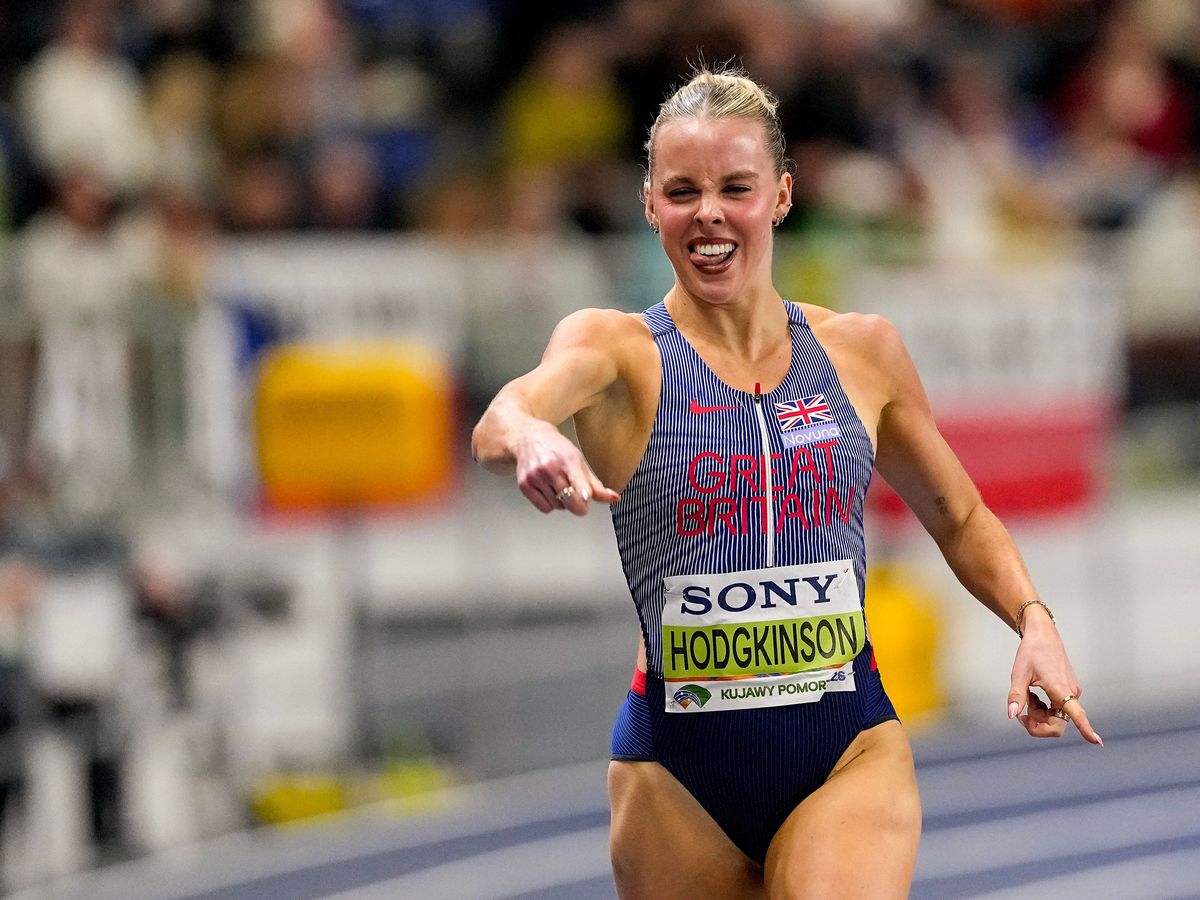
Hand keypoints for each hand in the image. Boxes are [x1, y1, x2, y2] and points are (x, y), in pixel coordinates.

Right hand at [514, 421, 619, 515]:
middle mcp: (550, 468)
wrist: (529, 439)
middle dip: (579, 506)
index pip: (576, 480)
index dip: (582, 491)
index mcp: (567, 460)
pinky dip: (550, 505)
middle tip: (580, 500)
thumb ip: (596, 484)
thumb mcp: (579, 462)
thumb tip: (613, 498)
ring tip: (559, 487)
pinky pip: (544, 508)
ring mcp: (536, 477)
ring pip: (558, 507)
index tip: (585, 497)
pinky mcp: (525, 485)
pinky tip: (549, 492)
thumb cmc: (557, 449)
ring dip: (562, 503)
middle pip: (569, 500)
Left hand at [1006, 614, 1101, 746]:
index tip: (1097, 743)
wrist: (1043, 635)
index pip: (1077, 714)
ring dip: (1039, 716)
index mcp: (1061, 689)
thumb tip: (1012, 715)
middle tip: (1022, 713)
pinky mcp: (1069, 691)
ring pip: (1057, 718)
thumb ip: (1016, 696)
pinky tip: (1034, 697)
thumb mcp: (1019, 673)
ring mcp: (1071, 692)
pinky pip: (1058, 709)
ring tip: (1028, 699)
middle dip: (1038, 725)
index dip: (1086, 729)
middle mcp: (1071, 693)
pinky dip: (1044, 709)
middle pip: (1058, 724)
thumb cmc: (1032, 651)